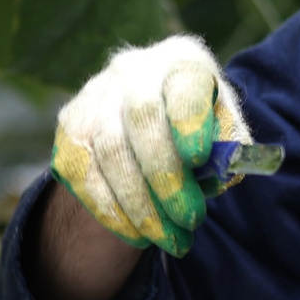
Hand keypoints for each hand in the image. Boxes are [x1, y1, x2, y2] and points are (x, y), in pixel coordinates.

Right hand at [50, 36, 250, 256]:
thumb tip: (220, 171)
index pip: (183, 83)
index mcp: (181, 60)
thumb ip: (228, 147)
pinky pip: (85, 174)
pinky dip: (112, 211)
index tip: (198, 159)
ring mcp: (96, 96)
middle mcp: (134, 69)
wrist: (148, 123)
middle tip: (191, 219)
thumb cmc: (197, 129)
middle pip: (142, 121)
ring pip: (110, 152)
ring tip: (170, 239)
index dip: (189, 120)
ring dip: (141, 205)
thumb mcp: (224, 130)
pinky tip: (138, 234)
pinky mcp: (71, 127)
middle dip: (167, 179)